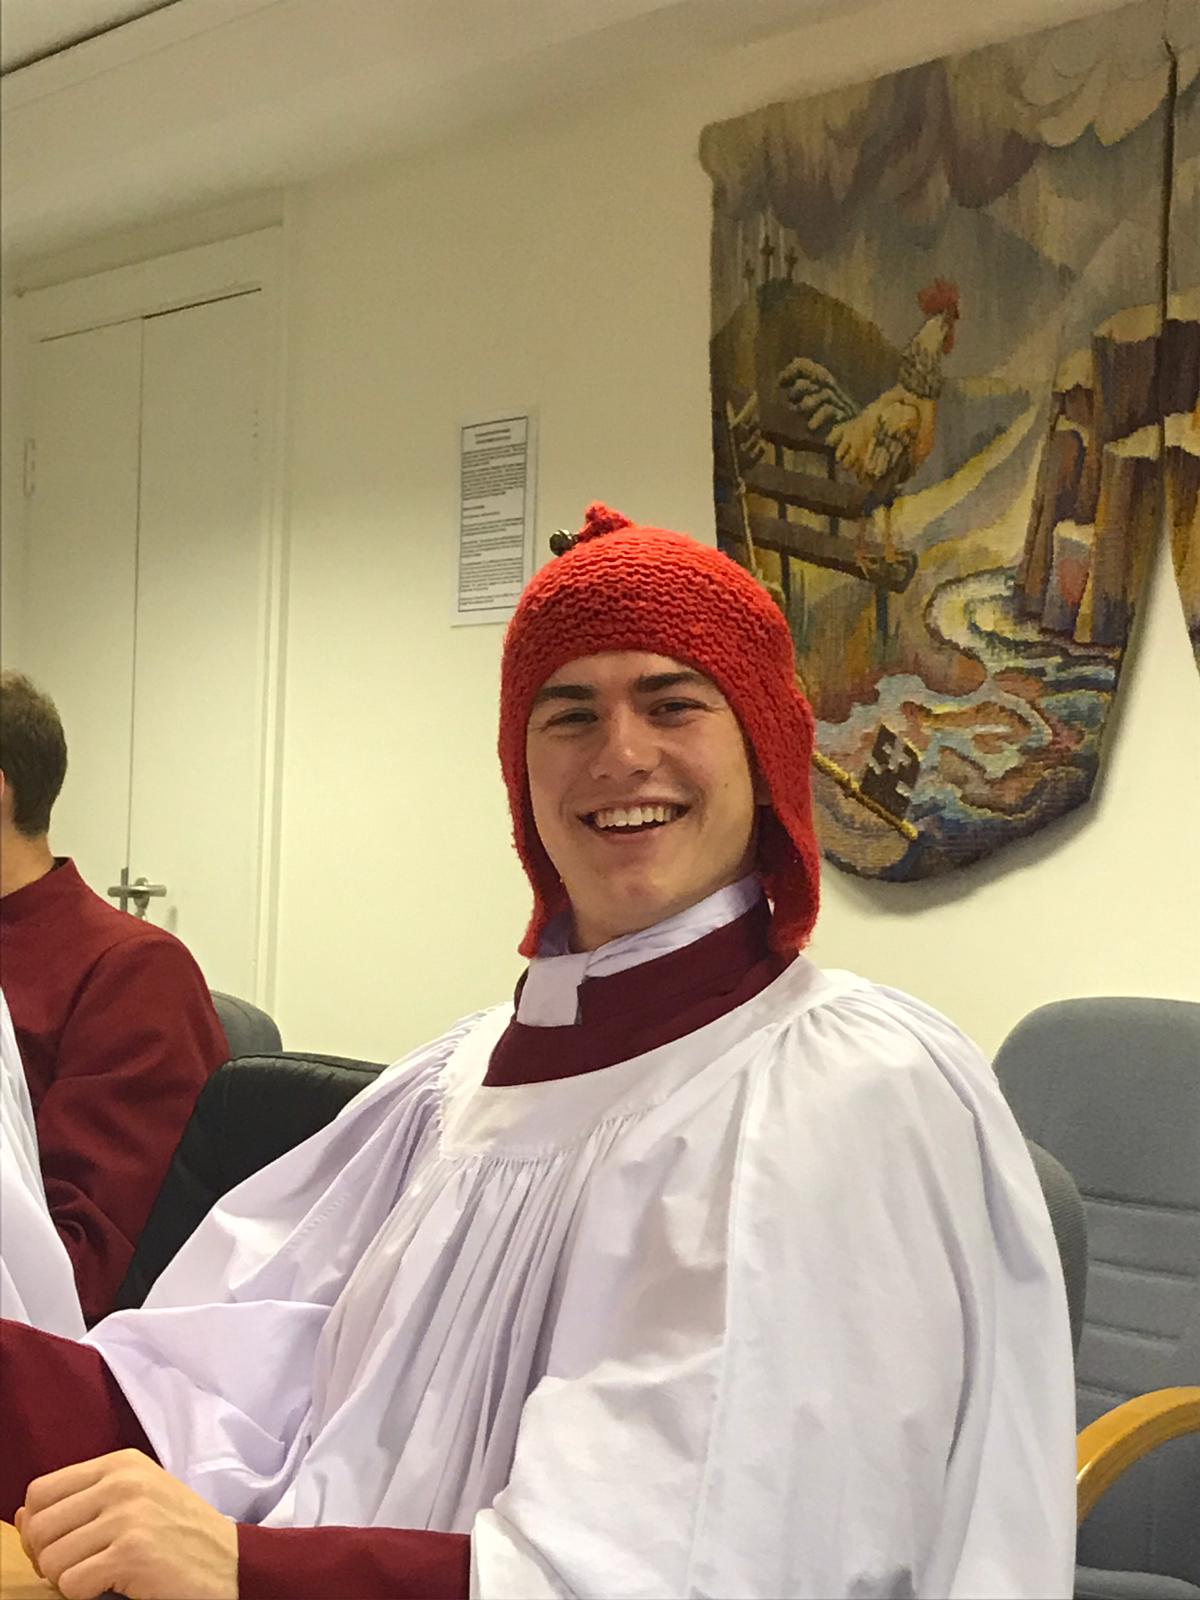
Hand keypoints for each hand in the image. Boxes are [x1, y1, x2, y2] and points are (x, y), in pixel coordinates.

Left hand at [16, 1449, 237, 1599]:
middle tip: (80, 1569)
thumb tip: (22, 1516)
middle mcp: (122, 1482)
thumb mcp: (135, 1501)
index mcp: (121, 1464)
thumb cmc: (180, 1535)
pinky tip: (116, 1586)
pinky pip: (71, 1584)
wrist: (233, 1564)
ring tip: (102, 1577)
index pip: (40, 1491)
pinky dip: (85, 1595)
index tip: (63, 1546)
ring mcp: (127, 1515)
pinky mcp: (131, 1552)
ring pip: (51, 1560)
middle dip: (48, 1558)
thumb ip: (83, 1502)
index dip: (39, 1527)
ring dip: (69, 1580)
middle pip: (38, 1526)